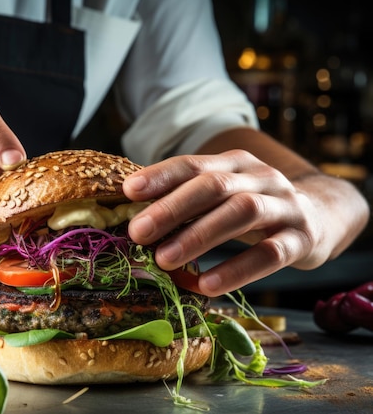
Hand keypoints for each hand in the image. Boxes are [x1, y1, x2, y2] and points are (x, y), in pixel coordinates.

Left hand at [122, 149, 367, 296]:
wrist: (320, 216)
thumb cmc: (252, 207)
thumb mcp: (222, 195)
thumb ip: (185, 201)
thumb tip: (131, 217)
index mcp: (233, 163)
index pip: (193, 164)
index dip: (161, 176)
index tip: (128, 192)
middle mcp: (260, 177)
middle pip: (214, 187)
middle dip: (173, 209)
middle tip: (137, 233)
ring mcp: (284, 206)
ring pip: (242, 213)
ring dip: (199, 237)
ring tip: (164, 261)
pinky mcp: (302, 239)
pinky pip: (270, 254)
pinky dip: (236, 269)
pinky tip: (206, 285)